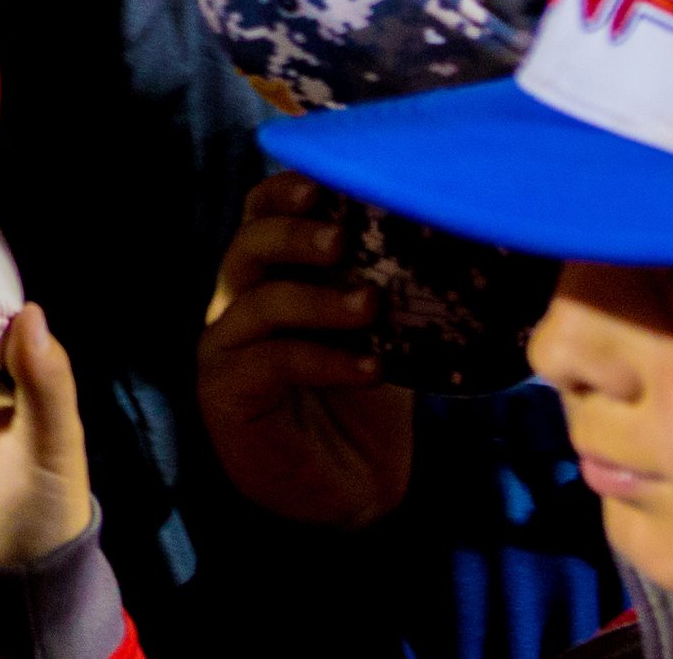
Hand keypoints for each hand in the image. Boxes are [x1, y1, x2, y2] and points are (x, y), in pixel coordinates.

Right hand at [197, 172, 414, 528]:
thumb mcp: (382, 330)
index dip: (285, 191)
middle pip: (249, 244)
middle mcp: (239, 300)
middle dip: (294, 233)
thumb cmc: (364, 401)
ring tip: (370, 307)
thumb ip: (391, 283)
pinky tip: (369, 366)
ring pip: (258, 299)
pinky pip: (270, 361)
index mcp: (272, 273)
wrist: (351, 490)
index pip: (261, 213)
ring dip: (316, 298)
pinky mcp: (227, 390)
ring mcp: (227, 345)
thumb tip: (446, 233)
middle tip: (344, 240)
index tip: (327, 181)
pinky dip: (323, 358)